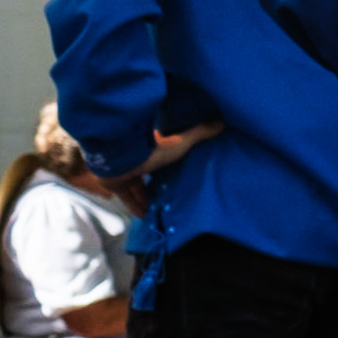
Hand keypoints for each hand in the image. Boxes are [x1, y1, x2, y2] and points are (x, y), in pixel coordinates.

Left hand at [100, 120, 221, 209]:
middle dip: (153, 186)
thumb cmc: (152, 149)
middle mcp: (134, 161)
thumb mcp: (181, 142)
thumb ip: (199, 133)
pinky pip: (126, 198)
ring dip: (144, 199)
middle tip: (164, 196)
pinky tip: (143, 216)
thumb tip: (222, 122)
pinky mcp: (114, 185)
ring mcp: (122, 173)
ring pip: (135, 188)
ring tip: (156, 210)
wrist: (122, 157)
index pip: (157, 159)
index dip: (163, 167)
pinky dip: (134, 207)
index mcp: (148, 149)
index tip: (172, 174)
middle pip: (145, 175)